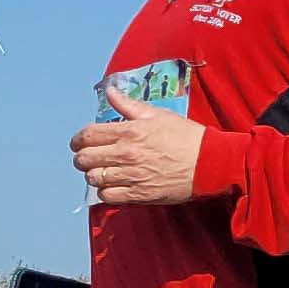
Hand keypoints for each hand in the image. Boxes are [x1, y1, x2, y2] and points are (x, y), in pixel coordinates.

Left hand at [75, 89, 209, 206]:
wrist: (211, 163)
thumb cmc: (187, 136)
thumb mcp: (158, 115)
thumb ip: (129, 105)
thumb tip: (109, 91)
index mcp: (129, 132)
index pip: (87, 135)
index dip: (78, 139)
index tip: (80, 142)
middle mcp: (126, 154)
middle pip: (84, 159)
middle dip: (82, 157)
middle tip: (89, 157)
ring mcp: (132, 176)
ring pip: (93, 179)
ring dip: (94, 175)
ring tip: (103, 171)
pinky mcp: (140, 194)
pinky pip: (108, 196)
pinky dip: (105, 192)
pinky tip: (113, 185)